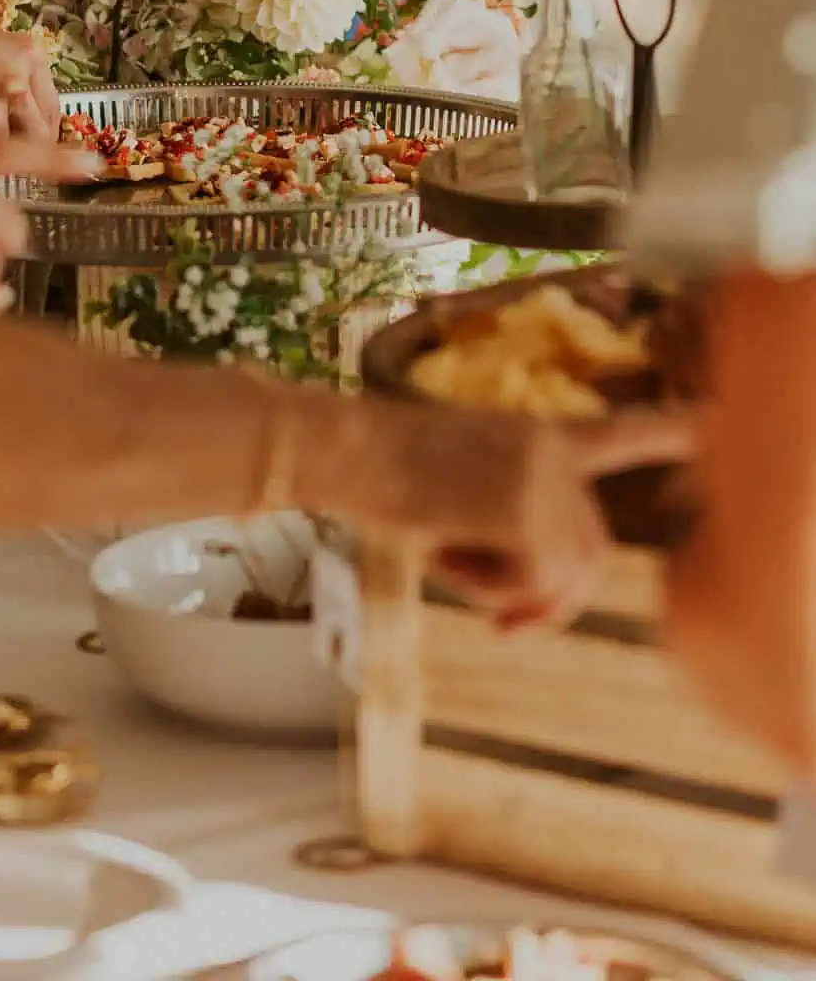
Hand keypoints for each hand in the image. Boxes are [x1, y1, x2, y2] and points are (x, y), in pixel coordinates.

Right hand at [372, 399, 693, 630]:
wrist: (340, 445)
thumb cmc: (378, 471)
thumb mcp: (458, 493)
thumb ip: (509, 530)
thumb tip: (530, 616)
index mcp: (537, 435)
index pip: (619, 436)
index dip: (670, 434)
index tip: (713, 421)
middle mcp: (553, 449)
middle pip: (588, 551)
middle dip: (550, 601)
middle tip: (503, 631)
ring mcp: (542, 476)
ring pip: (560, 573)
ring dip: (508, 593)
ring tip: (448, 563)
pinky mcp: (523, 507)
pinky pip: (530, 582)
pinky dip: (489, 590)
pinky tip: (443, 551)